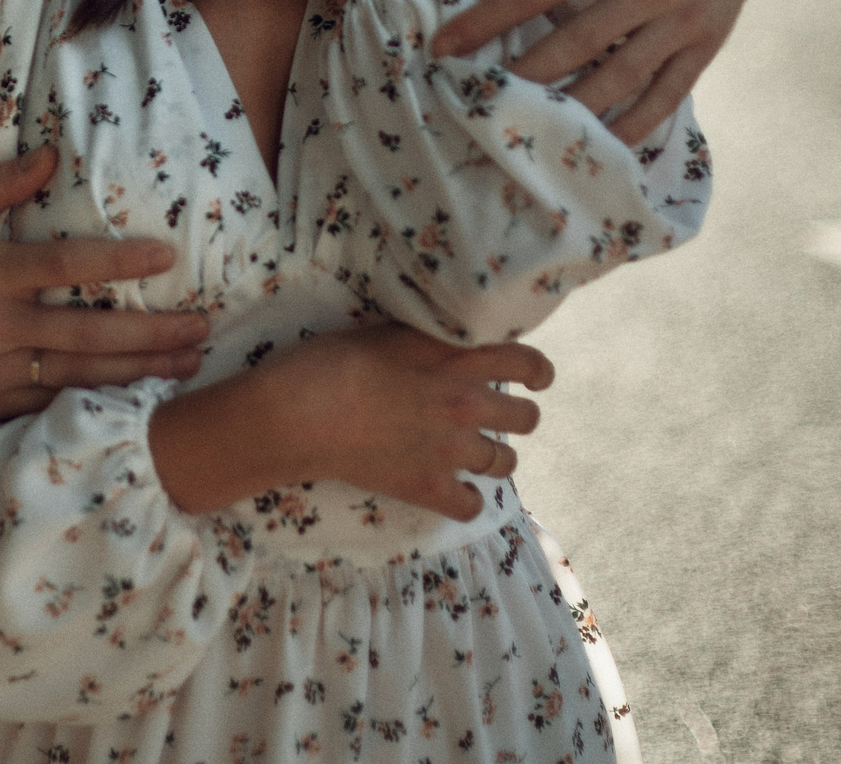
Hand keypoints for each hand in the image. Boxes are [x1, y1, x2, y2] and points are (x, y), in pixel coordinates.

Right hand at [0, 146, 210, 419]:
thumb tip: (51, 156)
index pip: (66, 267)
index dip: (119, 264)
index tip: (165, 258)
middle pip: (89, 333)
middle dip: (151, 333)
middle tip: (201, 328)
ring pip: (81, 375)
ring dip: (140, 370)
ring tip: (188, 363)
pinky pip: (53, 404)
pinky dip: (97, 400)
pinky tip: (136, 393)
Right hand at [150, 323, 551, 518]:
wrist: (301, 415)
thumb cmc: (332, 362)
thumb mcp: (386, 333)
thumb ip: (426, 339)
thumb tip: (444, 340)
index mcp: (457, 361)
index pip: (526, 362)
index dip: (539, 371)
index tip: (536, 378)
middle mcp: (466, 406)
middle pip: (525, 418)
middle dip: (518, 415)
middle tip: (499, 415)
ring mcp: (450, 452)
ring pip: (505, 463)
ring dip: (495, 456)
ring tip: (478, 453)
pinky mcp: (428, 488)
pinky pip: (471, 506)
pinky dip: (468, 500)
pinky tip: (457, 491)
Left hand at [434, 0, 758, 140]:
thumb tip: (508, 1)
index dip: (484, 22)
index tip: (442, 49)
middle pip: (574, 44)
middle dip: (520, 77)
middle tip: (476, 103)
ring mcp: (682, 19)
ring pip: (620, 79)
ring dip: (571, 111)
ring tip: (527, 132)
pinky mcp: (707, 45)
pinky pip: (667, 96)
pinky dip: (633, 126)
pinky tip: (598, 145)